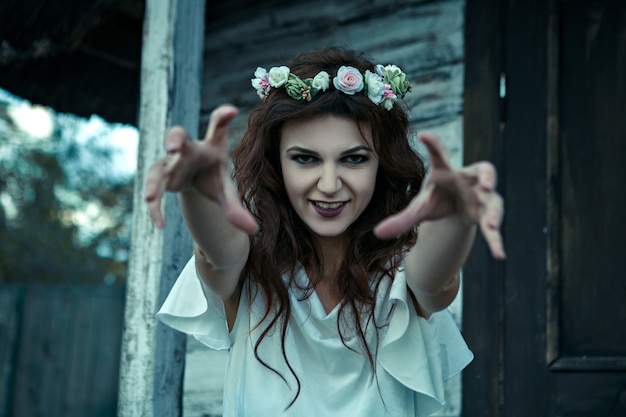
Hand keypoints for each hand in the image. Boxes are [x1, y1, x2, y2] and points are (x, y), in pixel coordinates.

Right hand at [144, 104, 257, 233]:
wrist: (197, 178)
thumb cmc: (215, 177)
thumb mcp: (227, 190)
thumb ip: (237, 208)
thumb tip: (253, 230)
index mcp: (212, 146)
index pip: (218, 127)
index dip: (222, 117)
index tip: (231, 111)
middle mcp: (189, 149)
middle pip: (178, 136)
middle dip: (174, 140)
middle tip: (172, 147)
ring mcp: (172, 162)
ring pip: (158, 167)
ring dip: (154, 181)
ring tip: (150, 198)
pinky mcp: (161, 176)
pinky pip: (154, 190)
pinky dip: (155, 207)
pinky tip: (160, 225)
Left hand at [374, 132, 504, 259]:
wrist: (453, 206)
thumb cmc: (435, 198)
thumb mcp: (418, 207)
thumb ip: (401, 219)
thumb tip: (377, 233)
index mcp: (445, 171)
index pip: (439, 155)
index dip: (433, 144)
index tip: (423, 135)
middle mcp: (467, 178)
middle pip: (483, 170)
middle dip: (488, 176)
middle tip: (487, 183)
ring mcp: (480, 195)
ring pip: (494, 199)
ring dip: (494, 211)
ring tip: (490, 225)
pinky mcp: (486, 213)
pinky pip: (494, 227)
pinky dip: (496, 240)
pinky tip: (499, 255)